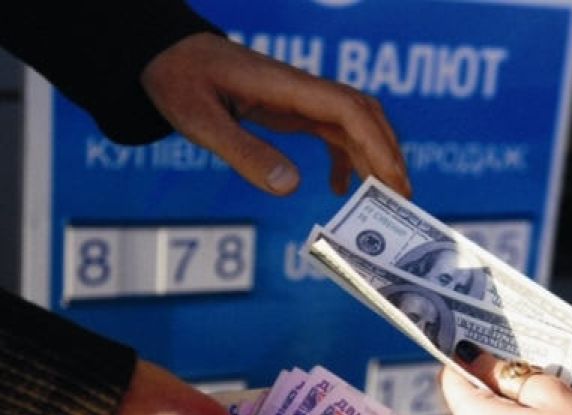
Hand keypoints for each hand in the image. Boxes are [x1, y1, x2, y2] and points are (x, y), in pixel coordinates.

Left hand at [141, 33, 410, 197]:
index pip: (349, 110)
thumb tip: (292, 188)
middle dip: (388, 154)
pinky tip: (338, 190)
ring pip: (355, 126)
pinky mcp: (294, 109)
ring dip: (374, 159)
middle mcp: (304, 90)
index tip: (392, 180)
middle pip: (365, 116)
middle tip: (403, 199)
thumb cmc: (179, 81)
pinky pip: (333, 133)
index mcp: (288, 87)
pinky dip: (345, 160)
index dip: (377, 145)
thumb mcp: (201, 121)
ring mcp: (302, 99)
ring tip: (385, 200)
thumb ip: (244, 151)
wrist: (167, 57)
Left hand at [439, 344, 571, 414]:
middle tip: (519, 359)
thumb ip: (505, 371)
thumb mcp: (549, 391)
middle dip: (488, 377)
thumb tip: (474, 357)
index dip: (463, 355)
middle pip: (467, 400)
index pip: (451, 378)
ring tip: (537, 389)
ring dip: (502, 401)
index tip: (478, 336)